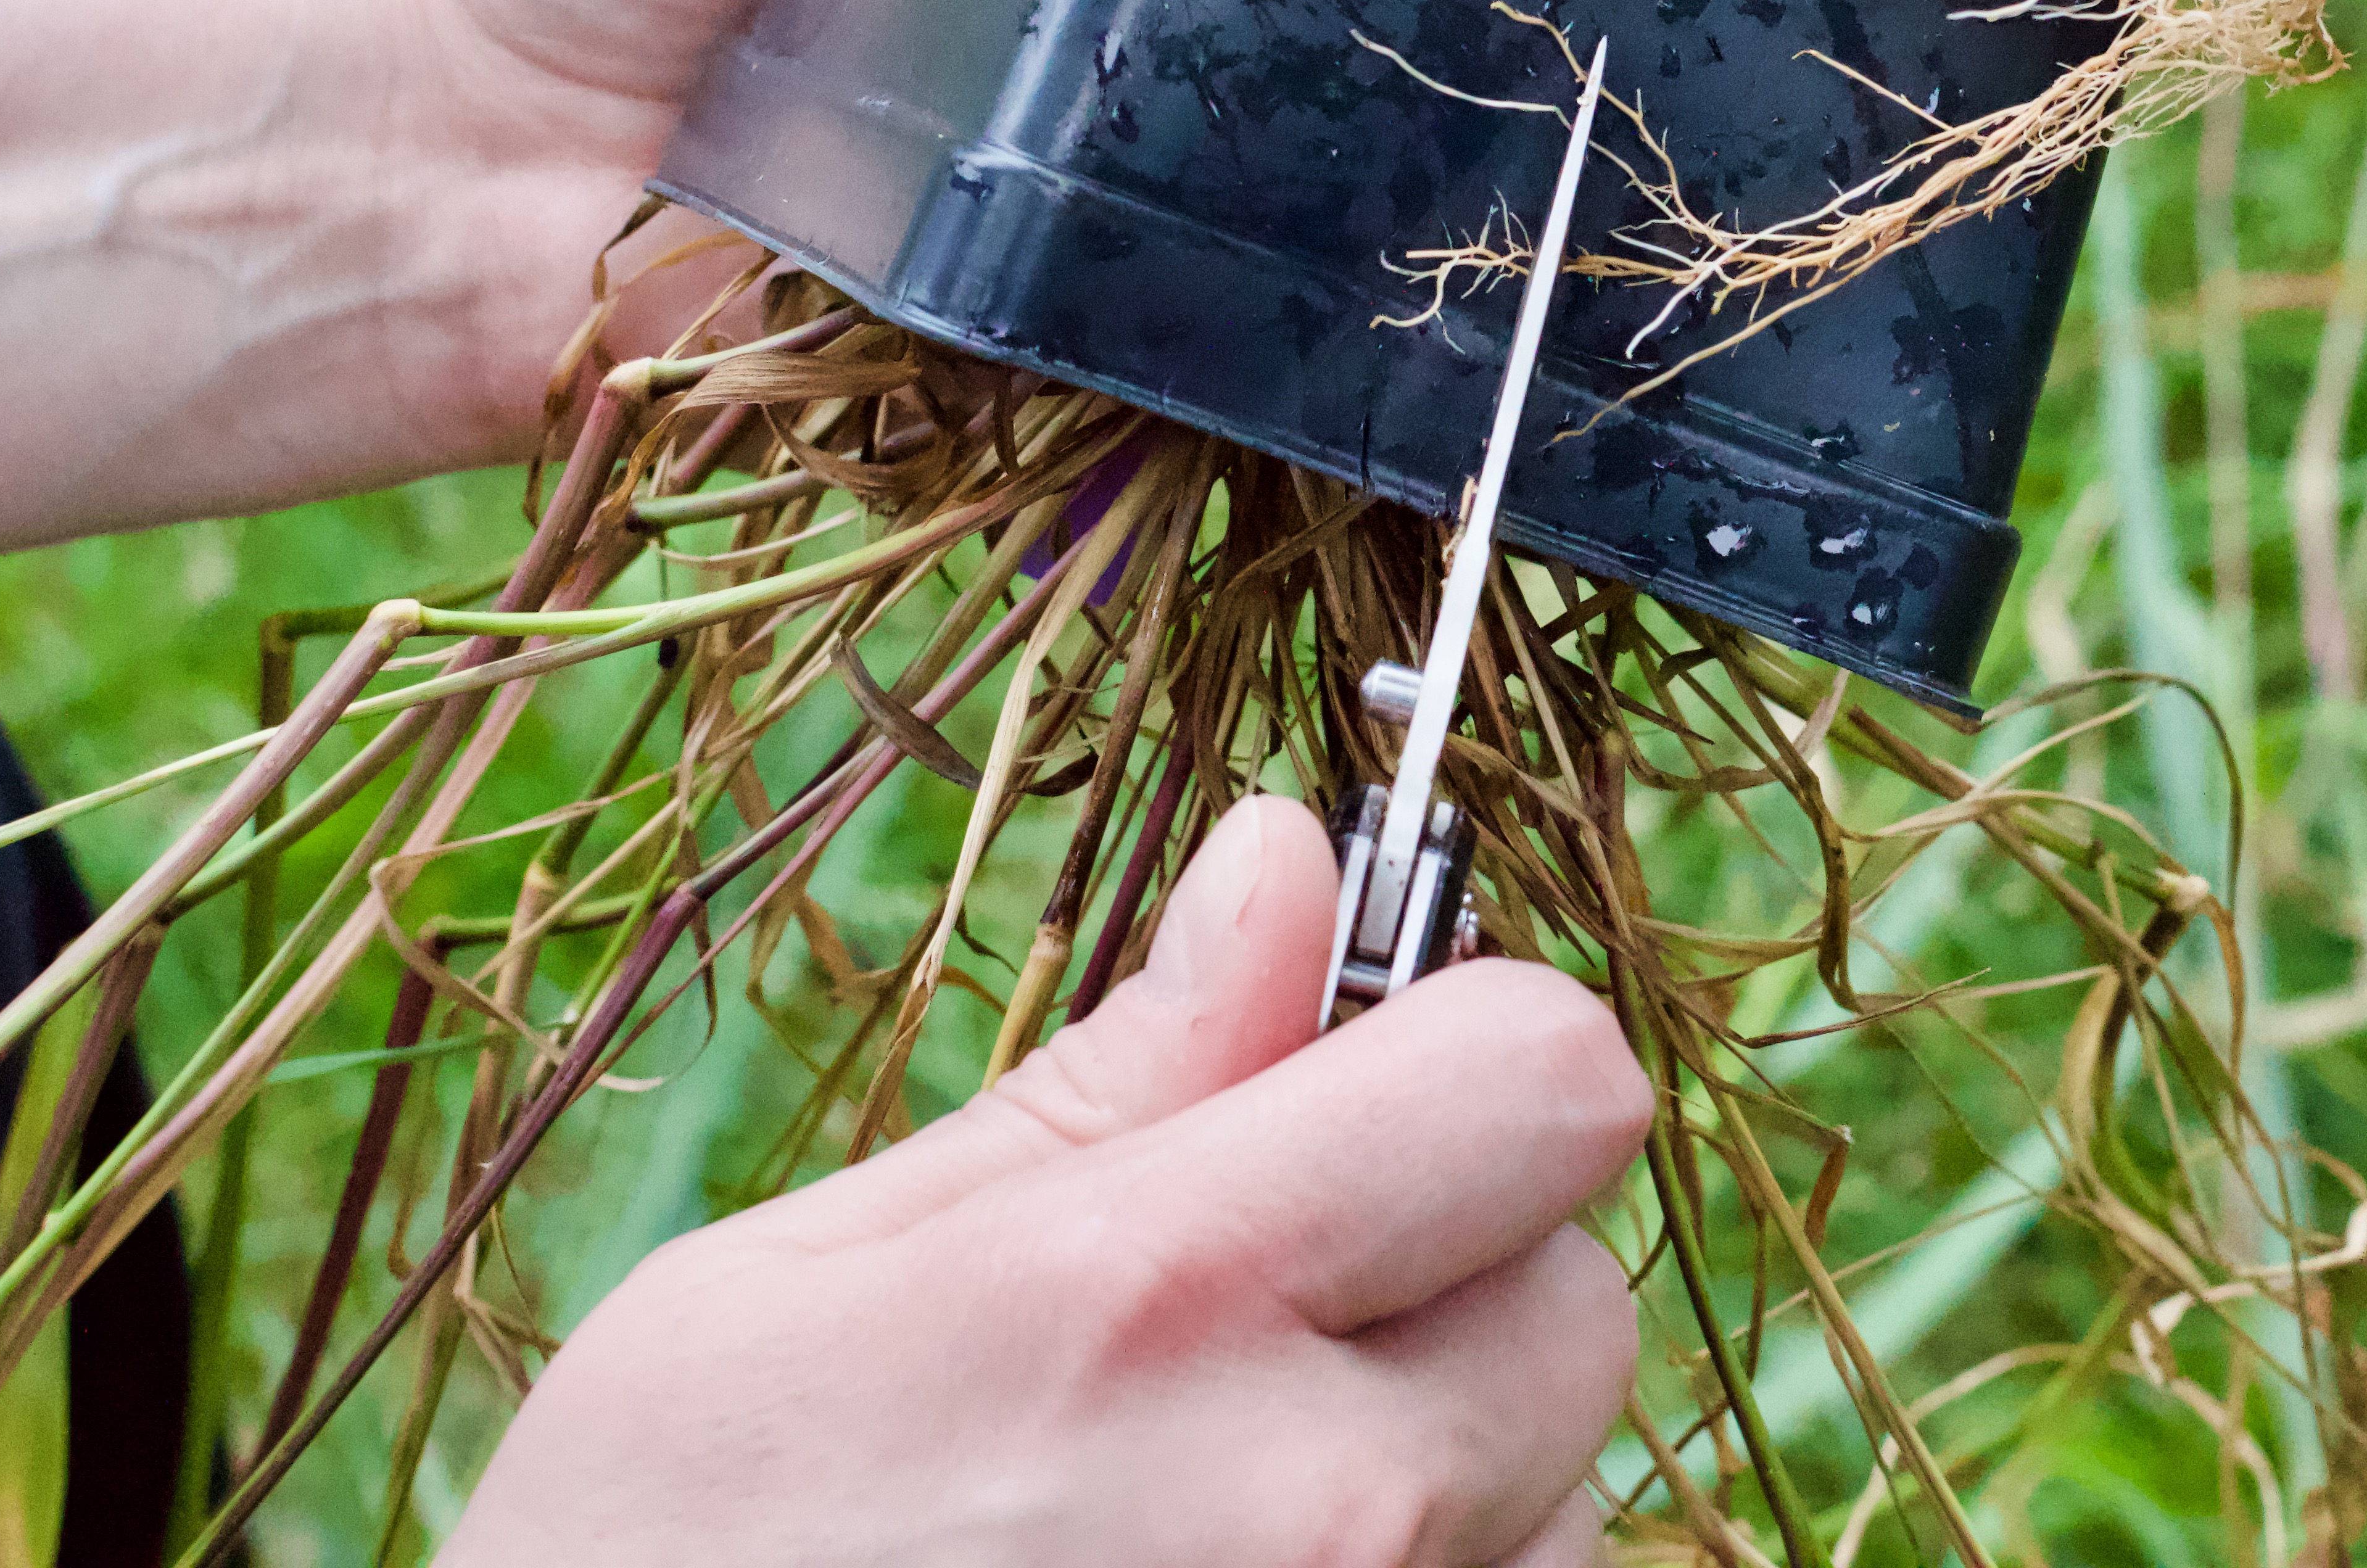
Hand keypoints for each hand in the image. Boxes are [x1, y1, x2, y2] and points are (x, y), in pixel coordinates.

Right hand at [443, 799, 1652, 1567]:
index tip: (1355, 1083)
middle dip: (1452, 1278)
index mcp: (1154, 1301)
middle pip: (1577, 1295)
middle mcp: (1320, 1504)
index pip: (1546, 1082)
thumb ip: (1100, 1089)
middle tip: (1241, 1337)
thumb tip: (1287, 864)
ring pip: (1558, 1491)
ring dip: (1441, 1476)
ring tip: (1193, 1522)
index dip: (1470, 1053)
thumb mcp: (790, 1291)